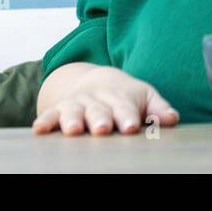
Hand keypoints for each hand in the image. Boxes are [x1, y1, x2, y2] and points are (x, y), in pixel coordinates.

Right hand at [32, 64, 179, 135]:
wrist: (96, 80)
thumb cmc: (126, 96)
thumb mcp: (144, 98)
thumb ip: (157, 109)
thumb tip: (172, 119)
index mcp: (120, 97)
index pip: (125, 107)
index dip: (128, 116)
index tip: (132, 126)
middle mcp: (97, 100)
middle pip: (99, 109)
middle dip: (100, 119)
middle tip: (103, 129)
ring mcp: (78, 104)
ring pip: (74, 111)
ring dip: (73, 120)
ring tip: (74, 131)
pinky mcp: (60, 109)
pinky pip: (50, 114)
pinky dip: (45, 121)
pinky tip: (39, 130)